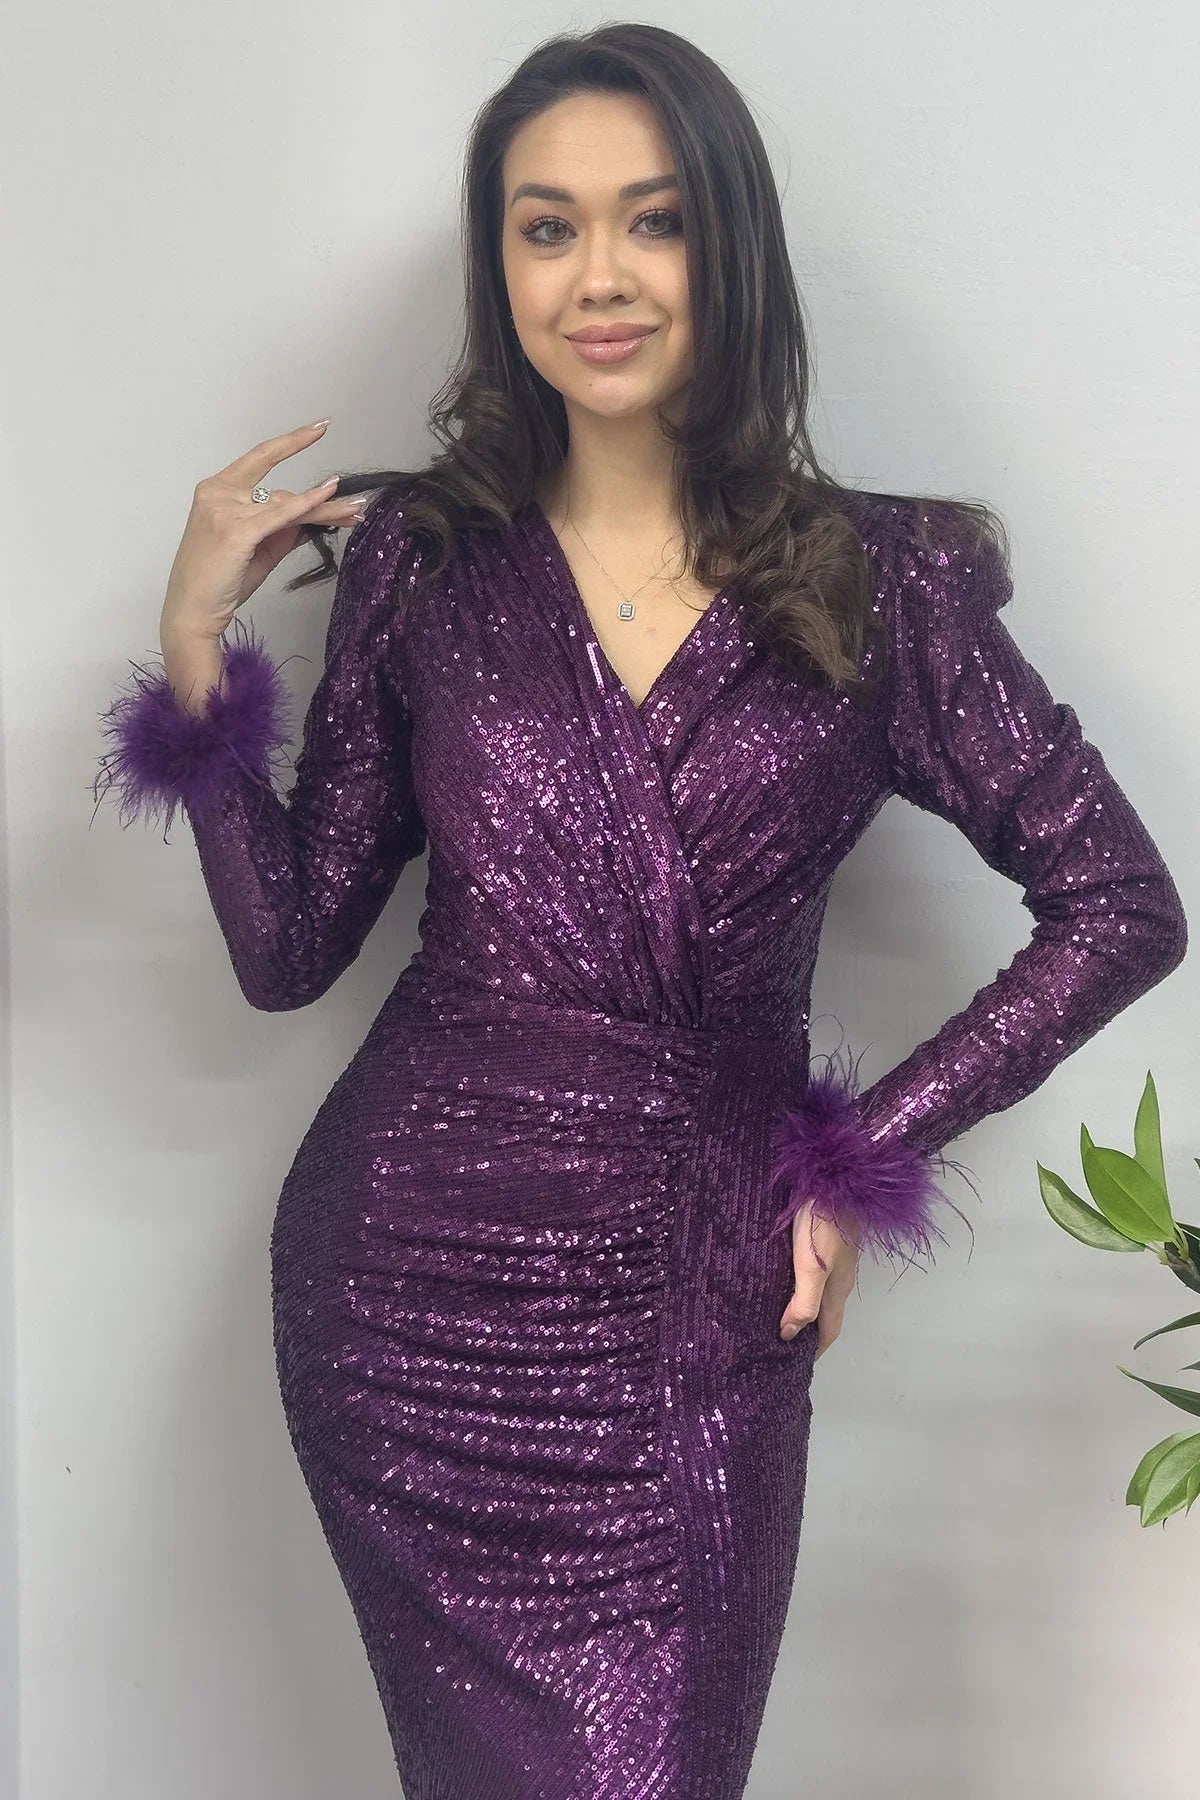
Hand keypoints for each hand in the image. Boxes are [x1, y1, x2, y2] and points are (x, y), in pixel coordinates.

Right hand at [159, 419, 363, 645]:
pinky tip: (330, 495)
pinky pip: (281, 514)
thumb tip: (311, 514)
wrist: (192, 612)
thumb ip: (281, 527)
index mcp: (216, 491)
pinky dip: (308, 504)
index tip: (319, 428)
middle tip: (354, 499)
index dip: (291, 442)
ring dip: (324, 511)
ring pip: (286, 505)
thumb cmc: (219, 583)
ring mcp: (225, 509)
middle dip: (320, 497)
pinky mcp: (237, 530)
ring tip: (354, 514)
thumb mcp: (256, 549)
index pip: (259, 458)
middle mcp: (217, 493)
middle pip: (279, 489)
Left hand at [779, 1199, 860, 1358]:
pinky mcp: (827, 1241)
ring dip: (805, 1307)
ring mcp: (836, 1258)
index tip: (798, 1363)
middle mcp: (840, 1277)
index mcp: (838, 1288)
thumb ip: (804, 1301)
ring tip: (780, 1314)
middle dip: (810, 1331)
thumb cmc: (823, 1225)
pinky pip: (815, 1273)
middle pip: (826, 1313)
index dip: (817, 1349)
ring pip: (821, 1292)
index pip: (830, 1330)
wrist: (837, 1180)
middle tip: (783, 1341)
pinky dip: (801, 1285)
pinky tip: (784, 1279)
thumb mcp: (812, 1267)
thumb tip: (789, 1335)